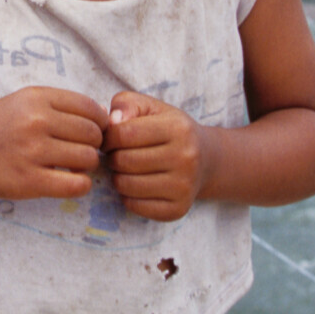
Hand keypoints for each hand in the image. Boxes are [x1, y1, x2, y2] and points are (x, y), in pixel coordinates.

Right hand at [0, 86, 107, 200]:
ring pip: (88, 159)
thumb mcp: (23, 100)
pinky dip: (80, 185)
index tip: (91, 132)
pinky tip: (68, 181)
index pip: (90, 108)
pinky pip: (76, 185)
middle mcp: (36, 121)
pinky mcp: (29, 181)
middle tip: (79, 151)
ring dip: (86, 165)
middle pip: (93, 134)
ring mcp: (32, 152)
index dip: (99, 122)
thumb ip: (59, 105)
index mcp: (37, 98)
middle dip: (93, 145)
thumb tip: (104, 117)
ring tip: (70, 165)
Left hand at [104, 91, 209, 220]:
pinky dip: (127, 196)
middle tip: (117, 154)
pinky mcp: (178, 209)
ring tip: (126, 169)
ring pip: (126, 185)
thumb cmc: (168, 128)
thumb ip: (126, 104)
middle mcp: (186, 158)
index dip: (108, 137)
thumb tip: (112, 122)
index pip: (124, 133)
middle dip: (112, 157)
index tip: (109, 139)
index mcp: (178, 128)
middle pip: (124, 161)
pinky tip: (136, 184)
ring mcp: (184, 186)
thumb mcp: (150, 107)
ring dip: (117, 177)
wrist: (206, 159)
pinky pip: (135, 206)